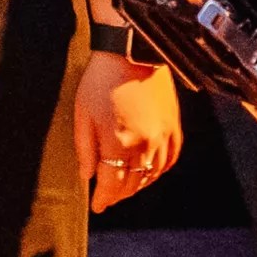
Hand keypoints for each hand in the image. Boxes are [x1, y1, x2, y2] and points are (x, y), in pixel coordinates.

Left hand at [76, 51, 182, 210]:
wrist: (131, 50)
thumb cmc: (101, 79)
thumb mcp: (83, 114)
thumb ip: (85, 149)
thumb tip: (87, 175)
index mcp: (119, 143)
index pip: (112, 185)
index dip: (103, 199)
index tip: (97, 206)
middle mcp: (145, 145)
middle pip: (133, 183)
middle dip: (118, 194)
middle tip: (108, 198)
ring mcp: (163, 136)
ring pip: (152, 175)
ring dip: (138, 185)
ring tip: (125, 187)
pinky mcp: (174, 126)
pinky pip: (170, 160)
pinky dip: (159, 170)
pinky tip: (149, 171)